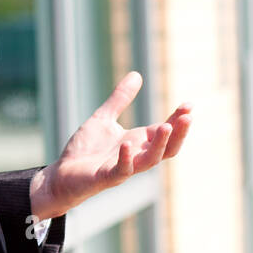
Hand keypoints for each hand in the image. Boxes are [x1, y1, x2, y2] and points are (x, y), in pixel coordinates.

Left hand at [31, 70, 191, 218]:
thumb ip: (120, 99)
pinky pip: (121, 170)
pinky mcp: (106, 177)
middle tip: (188, 116)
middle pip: (167, 148)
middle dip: (179, 133)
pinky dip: (126, 159)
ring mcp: (123, 168)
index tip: (189, 105)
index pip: (166, 131)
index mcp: (138, 142)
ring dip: (160, 145)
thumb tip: (136, 75)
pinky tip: (127, 144)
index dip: (178, 119)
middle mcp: (135, 156)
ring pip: (150, 161)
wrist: (63, 174)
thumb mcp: (104, 118)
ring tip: (167, 127)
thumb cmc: (86, 150)